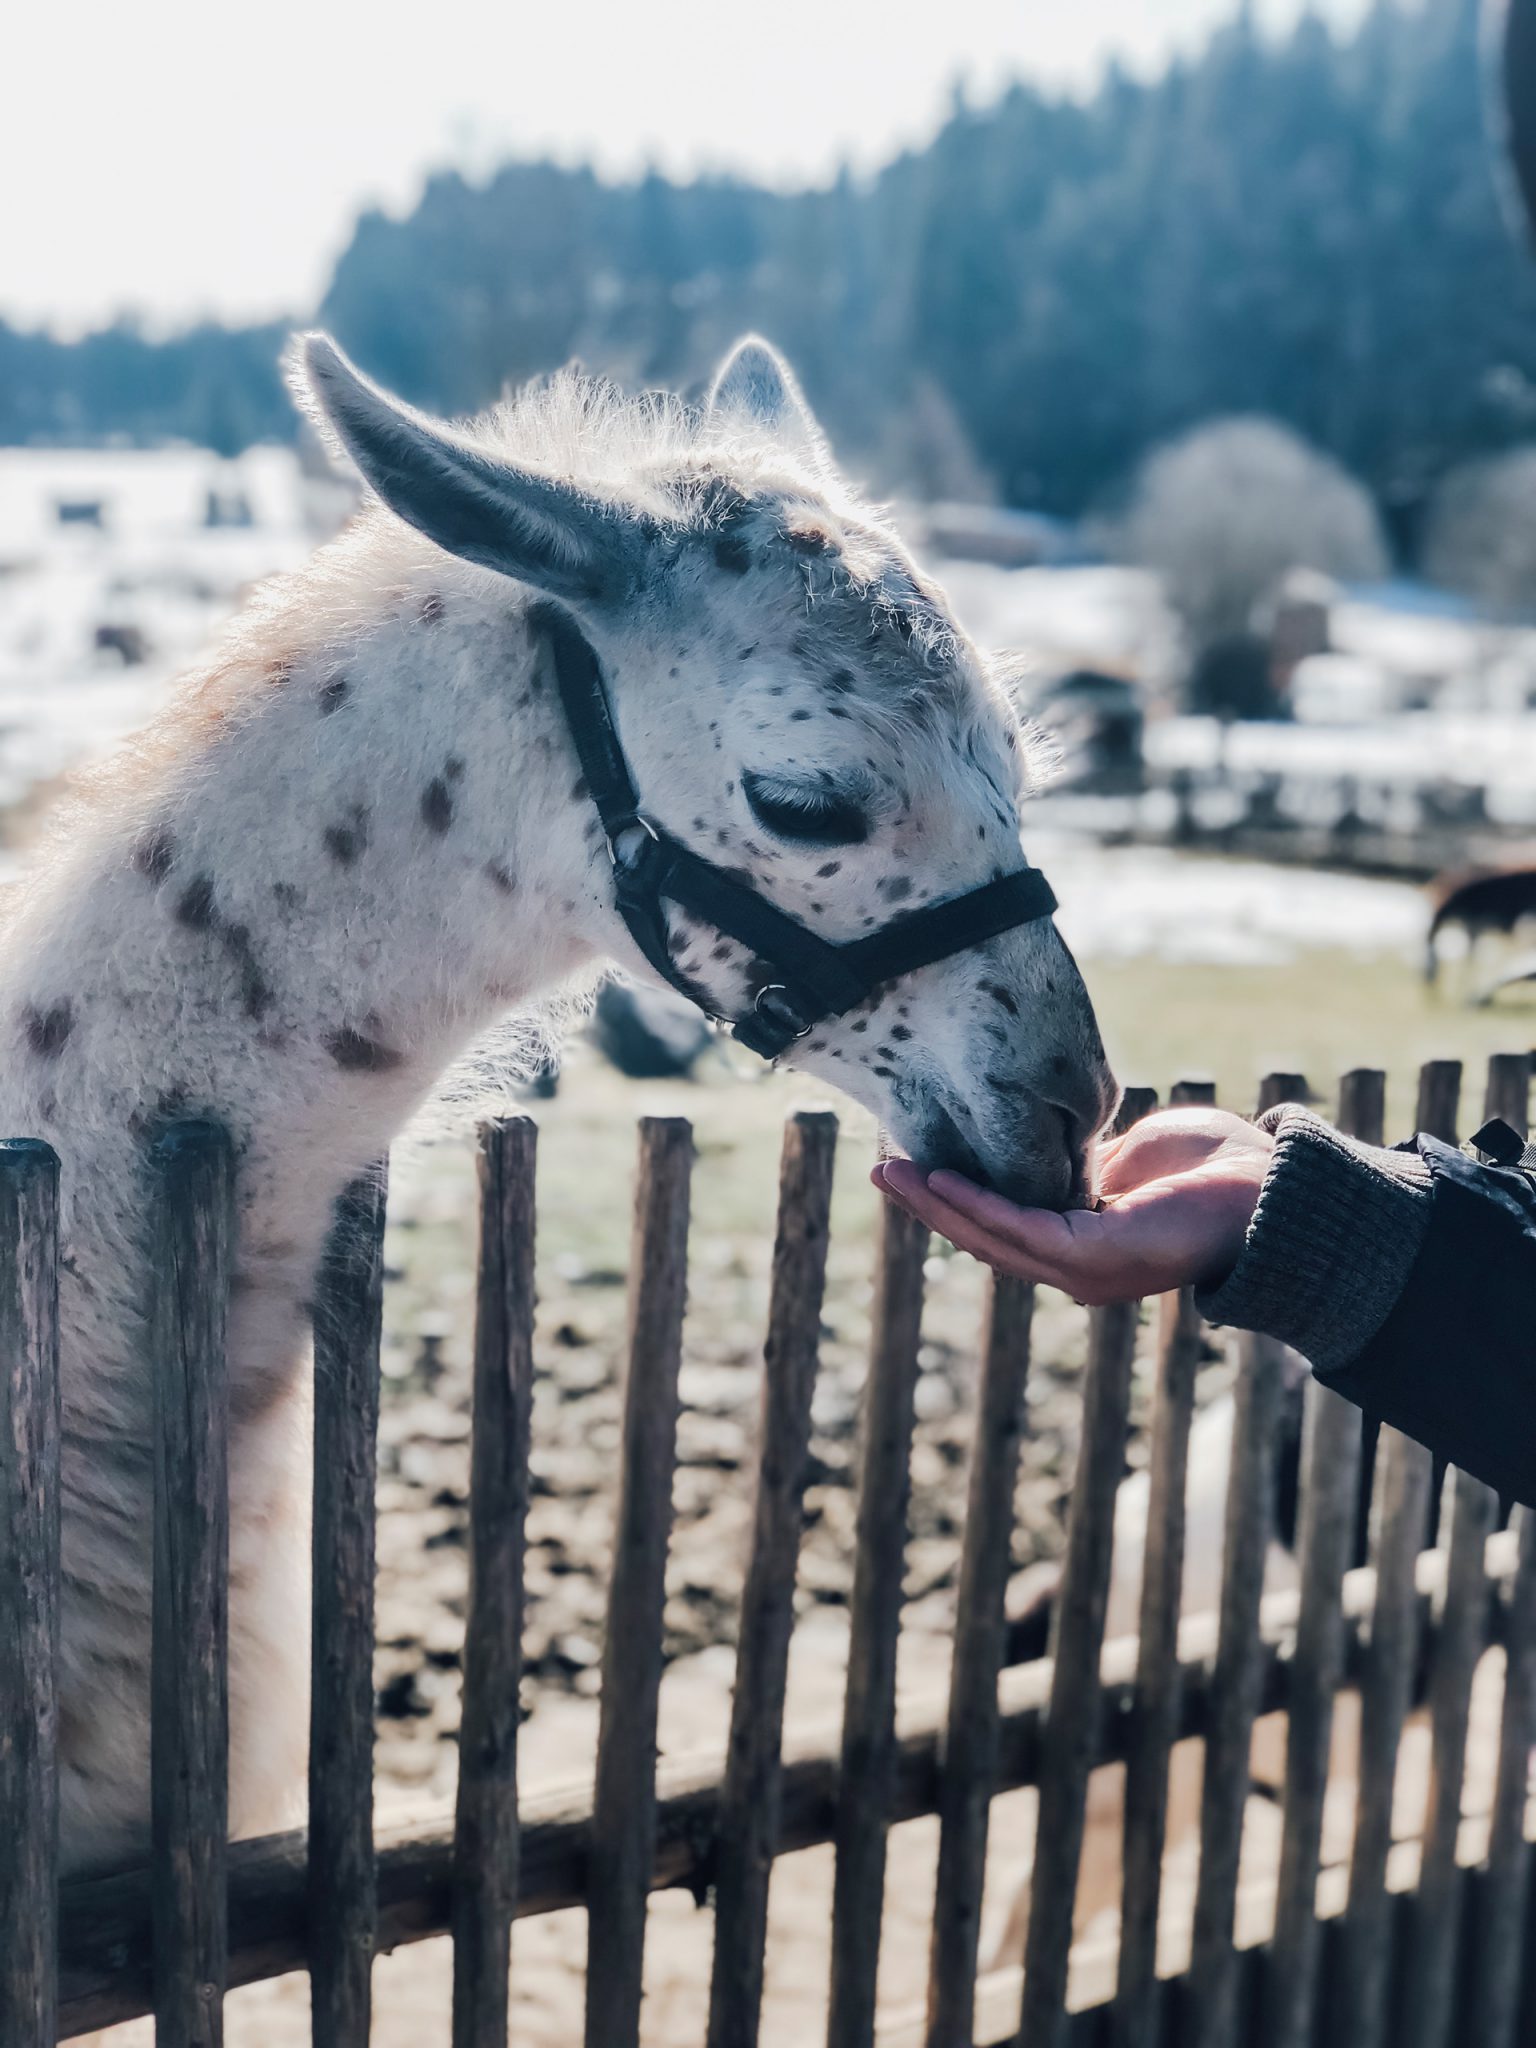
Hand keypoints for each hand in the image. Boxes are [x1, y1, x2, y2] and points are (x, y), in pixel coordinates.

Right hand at [873, 1106, 1273, 1304]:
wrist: (1279, 1188)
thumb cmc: (1219, 1167)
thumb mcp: (1135, 1154)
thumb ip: (1089, 1162)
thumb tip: (1054, 1152)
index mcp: (1087, 1243)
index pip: (1005, 1224)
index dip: (955, 1198)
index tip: (913, 1164)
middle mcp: (1080, 1269)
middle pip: (984, 1237)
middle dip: (928, 1205)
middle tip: (877, 1173)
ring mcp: (1088, 1270)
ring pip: (994, 1238)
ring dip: (938, 1205)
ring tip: (890, 1174)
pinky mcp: (1100, 1259)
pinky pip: (1024, 1230)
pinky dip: (979, 1206)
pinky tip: (942, 1179)